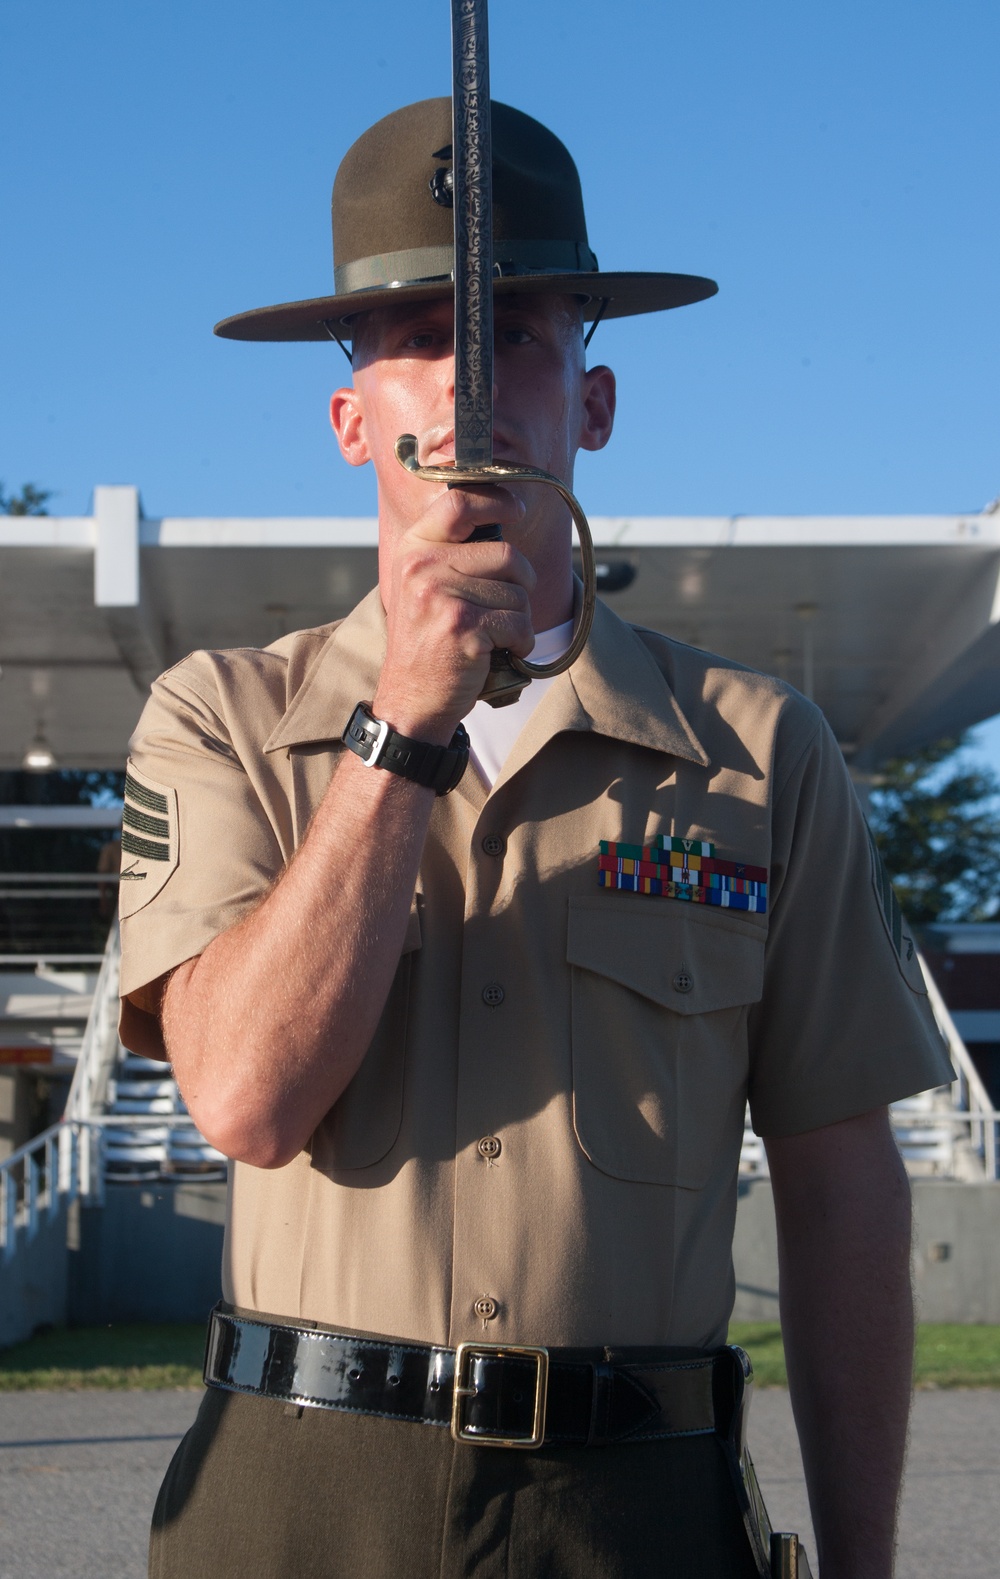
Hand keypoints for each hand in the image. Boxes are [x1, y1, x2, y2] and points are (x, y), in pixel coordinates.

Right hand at [374, 481, 536, 740]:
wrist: (411, 699)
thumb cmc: (429, 641)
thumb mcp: (425, 585)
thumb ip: (453, 552)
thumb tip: (503, 514)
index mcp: (414, 548)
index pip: (459, 503)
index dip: (497, 500)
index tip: (518, 508)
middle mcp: (423, 565)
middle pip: (507, 555)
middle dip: (520, 585)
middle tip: (501, 610)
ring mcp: (442, 595)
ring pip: (518, 593)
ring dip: (518, 620)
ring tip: (491, 637)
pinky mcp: (463, 626)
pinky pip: (520, 624)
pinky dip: (521, 644)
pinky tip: (499, 653)